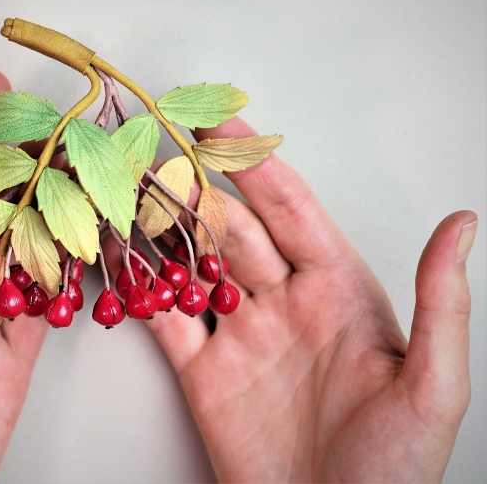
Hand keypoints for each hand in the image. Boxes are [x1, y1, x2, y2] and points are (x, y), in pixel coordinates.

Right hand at [109, 117, 475, 481]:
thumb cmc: (395, 469)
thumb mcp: (432, 387)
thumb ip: (441, 304)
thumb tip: (461, 224)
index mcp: (338, 291)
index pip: (292, 210)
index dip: (258, 164)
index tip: (225, 123)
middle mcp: (284, 301)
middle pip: (234, 228)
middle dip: (198, 187)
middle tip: (159, 151)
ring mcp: (240, 333)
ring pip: (193, 262)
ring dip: (163, 228)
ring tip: (130, 192)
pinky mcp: (201, 370)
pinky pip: (164, 316)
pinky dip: (140, 288)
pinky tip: (120, 259)